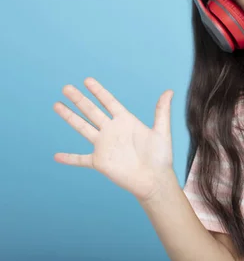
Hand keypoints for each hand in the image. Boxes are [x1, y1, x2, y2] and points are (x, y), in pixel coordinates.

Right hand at [53, 77, 174, 202]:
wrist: (155, 180)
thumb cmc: (160, 156)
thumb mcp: (162, 131)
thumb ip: (162, 111)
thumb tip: (169, 91)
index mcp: (126, 121)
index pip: (109, 102)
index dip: (98, 91)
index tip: (87, 80)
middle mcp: (112, 130)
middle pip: (92, 111)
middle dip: (79, 99)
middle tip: (66, 87)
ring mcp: (104, 145)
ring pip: (82, 128)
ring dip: (69, 117)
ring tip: (57, 105)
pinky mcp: (100, 162)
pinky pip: (80, 159)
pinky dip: (69, 158)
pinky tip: (56, 156)